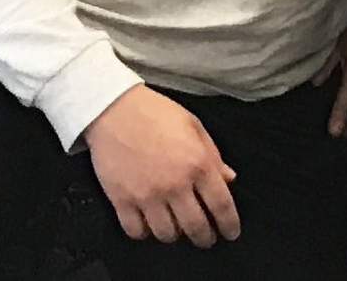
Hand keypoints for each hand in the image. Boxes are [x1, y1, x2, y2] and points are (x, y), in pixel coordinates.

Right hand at [85, 85, 239, 246]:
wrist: (115, 110)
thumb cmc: (156, 113)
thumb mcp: (195, 126)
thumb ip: (214, 156)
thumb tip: (228, 178)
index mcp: (197, 164)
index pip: (221, 205)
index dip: (229, 223)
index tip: (231, 232)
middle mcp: (174, 184)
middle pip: (196, 226)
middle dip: (205, 237)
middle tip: (207, 237)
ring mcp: (147, 195)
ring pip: (167, 234)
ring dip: (176, 234)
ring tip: (178, 227)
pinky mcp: (122, 200)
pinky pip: (136, 231)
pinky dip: (145, 233)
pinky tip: (150, 224)